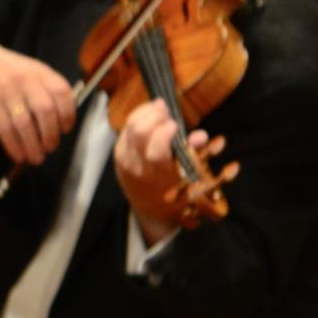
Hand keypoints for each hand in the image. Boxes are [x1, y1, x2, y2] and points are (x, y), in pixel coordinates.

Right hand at [0, 42, 76, 167]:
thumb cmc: (7, 71)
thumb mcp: (30, 71)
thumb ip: (46, 90)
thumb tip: (60, 123)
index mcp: (40, 72)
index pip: (62, 92)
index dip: (68, 114)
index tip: (66, 129)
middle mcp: (25, 80)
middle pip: (45, 110)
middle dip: (50, 135)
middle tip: (51, 148)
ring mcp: (6, 91)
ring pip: (24, 124)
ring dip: (33, 145)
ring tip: (36, 157)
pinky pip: (5, 129)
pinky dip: (13, 146)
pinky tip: (18, 154)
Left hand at [113, 97, 235, 242]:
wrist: (150, 209)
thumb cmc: (175, 192)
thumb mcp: (190, 179)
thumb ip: (194, 155)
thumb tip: (200, 135)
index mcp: (159, 177)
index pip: (155, 152)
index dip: (164, 134)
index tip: (174, 124)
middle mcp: (138, 167)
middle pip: (138, 133)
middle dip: (153, 116)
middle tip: (166, 109)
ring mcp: (124, 159)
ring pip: (129, 127)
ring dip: (145, 113)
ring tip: (160, 108)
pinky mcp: (117, 152)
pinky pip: (125, 129)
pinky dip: (138, 118)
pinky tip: (150, 115)